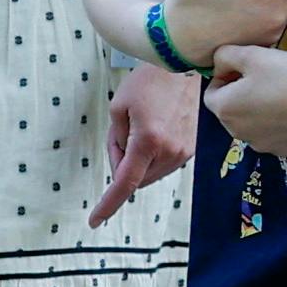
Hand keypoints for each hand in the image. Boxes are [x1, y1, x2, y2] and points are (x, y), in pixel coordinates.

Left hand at [92, 66, 198, 223]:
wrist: (182, 67)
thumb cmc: (148, 82)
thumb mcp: (118, 109)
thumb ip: (115, 143)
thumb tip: (120, 168)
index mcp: (148, 141)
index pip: (124, 183)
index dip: (108, 204)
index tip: (95, 220)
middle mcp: (170, 152)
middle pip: (137, 179)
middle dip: (123, 166)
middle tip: (122, 135)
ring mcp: (184, 152)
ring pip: (151, 174)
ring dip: (139, 162)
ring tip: (141, 127)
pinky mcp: (192, 149)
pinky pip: (164, 165)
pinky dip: (153, 157)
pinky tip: (155, 131)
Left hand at [199, 44, 286, 151]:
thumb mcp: (252, 54)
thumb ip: (225, 55)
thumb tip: (219, 63)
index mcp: (224, 109)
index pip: (210, 93)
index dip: (224, 77)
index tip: (244, 68)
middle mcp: (236, 132)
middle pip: (230, 110)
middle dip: (240, 95)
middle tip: (264, 79)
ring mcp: (260, 145)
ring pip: (251, 124)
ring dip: (257, 111)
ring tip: (280, 94)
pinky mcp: (282, 151)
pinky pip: (272, 135)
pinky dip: (277, 125)